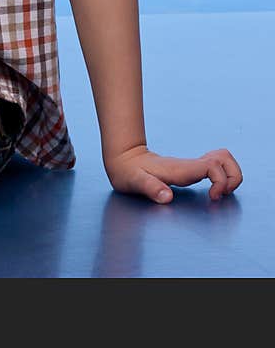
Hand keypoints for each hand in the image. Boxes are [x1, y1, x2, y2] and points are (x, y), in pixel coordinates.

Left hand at [105, 145, 242, 203]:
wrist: (123, 158)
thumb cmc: (128, 172)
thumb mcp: (134, 182)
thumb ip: (150, 188)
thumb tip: (167, 197)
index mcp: (180, 169)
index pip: (212, 166)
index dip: (220, 181)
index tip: (212, 197)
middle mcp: (188, 165)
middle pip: (224, 157)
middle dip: (233, 176)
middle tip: (222, 193)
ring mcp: (190, 165)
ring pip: (222, 159)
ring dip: (230, 176)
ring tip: (220, 192)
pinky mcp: (189, 168)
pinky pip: (215, 166)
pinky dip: (222, 177)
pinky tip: (213, 190)